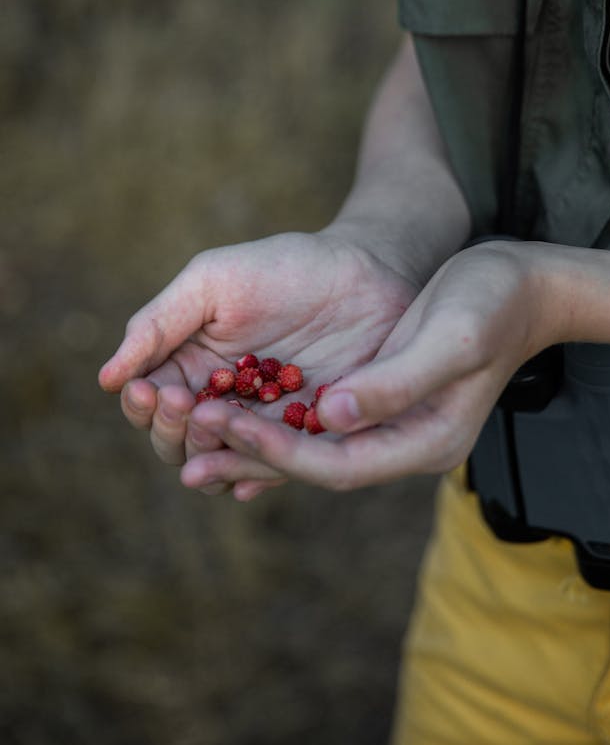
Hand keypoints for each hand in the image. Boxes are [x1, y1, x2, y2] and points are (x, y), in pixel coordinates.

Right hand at [98, 231, 419, 495]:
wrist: (368, 270)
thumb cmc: (284, 267)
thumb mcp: (214, 280)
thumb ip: (160, 323)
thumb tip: (106, 379)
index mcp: (191, 366)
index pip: (149, 405)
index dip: (143, 406)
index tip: (152, 390)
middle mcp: (224, 403)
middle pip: (179, 443)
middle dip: (173, 431)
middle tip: (187, 403)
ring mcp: (268, 424)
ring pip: (223, 464)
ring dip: (210, 457)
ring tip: (213, 431)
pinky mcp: (312, 438)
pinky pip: (280, 470)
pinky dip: (259, 476)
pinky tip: (250, 477)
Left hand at [182, 240, 559, 494]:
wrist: (519, 285)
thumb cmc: (492, 304)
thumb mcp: (452, 337)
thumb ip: (397, 382)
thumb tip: (334, 416)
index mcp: (426, 440)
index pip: (340, 464)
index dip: (280, 452)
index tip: (228, 424)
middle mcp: (404, 443)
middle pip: (316, 466)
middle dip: (253, 459)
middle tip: (186, 456)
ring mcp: (391, 424)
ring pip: (310, 447)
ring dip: (253, 446)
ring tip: (190, 441)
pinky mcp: (377, 399)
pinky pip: (316, 422)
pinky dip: (273, 421)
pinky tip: (230, 414)